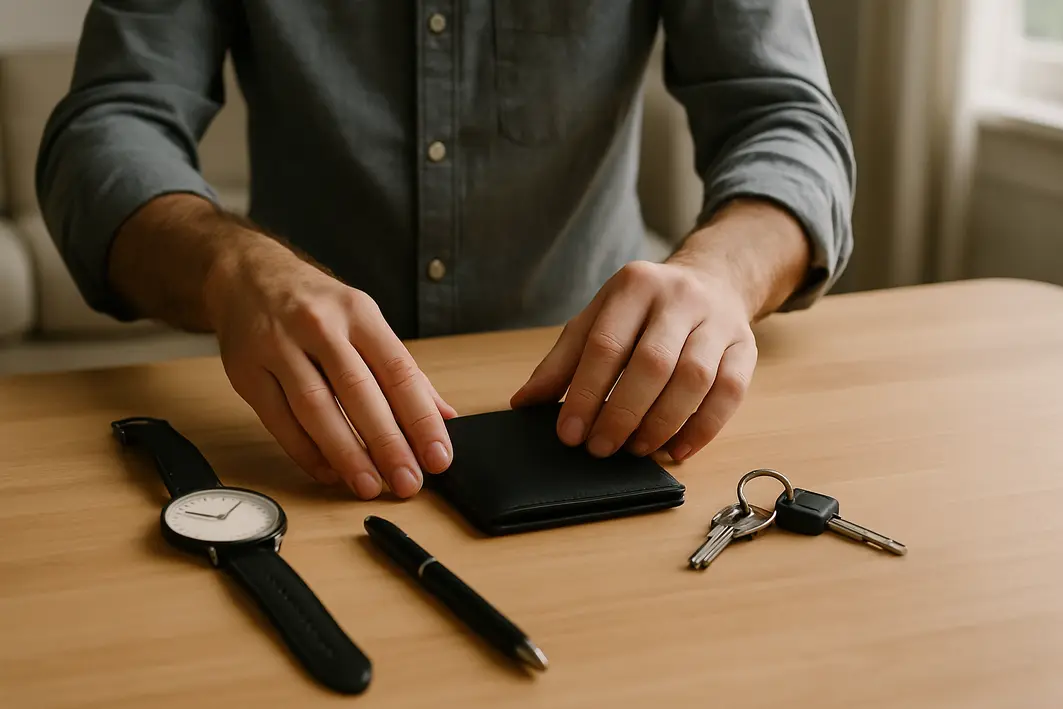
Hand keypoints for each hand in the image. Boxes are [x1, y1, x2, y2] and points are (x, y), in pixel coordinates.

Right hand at [204, 237, 456, 499]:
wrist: (247, 275)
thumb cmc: (317, 305)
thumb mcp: (364, 321)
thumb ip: (403, 370)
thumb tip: (445, 415)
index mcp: (359, 312)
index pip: (398, 371)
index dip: (421, 418)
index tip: (438, 455)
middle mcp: (319, 326)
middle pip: (358, 392)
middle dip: (387, 443)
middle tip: (407, 482)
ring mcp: (278, 347)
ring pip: (315, 408)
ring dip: (345, 453)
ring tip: (368, 485)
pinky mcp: (247, 372)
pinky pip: (279, 421)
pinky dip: (306, 452)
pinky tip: (328, 472)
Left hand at [510, 260, 756, 461]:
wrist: (713, 279)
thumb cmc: (643, 310)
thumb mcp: (597, 319)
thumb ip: (562, 361)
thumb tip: (523, 403)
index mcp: (633, 285)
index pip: (606, 344)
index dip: (585, 393)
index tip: (569, 433)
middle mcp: (679, 297)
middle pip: (652, 363)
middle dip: (622, 413)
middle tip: (601, 448)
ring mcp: (718, 321)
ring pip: (695, 379)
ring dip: (662, 423)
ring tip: (635, 449)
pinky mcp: (746, 346)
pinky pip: (730, 392)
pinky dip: (703, 428)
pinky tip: (677, 450)